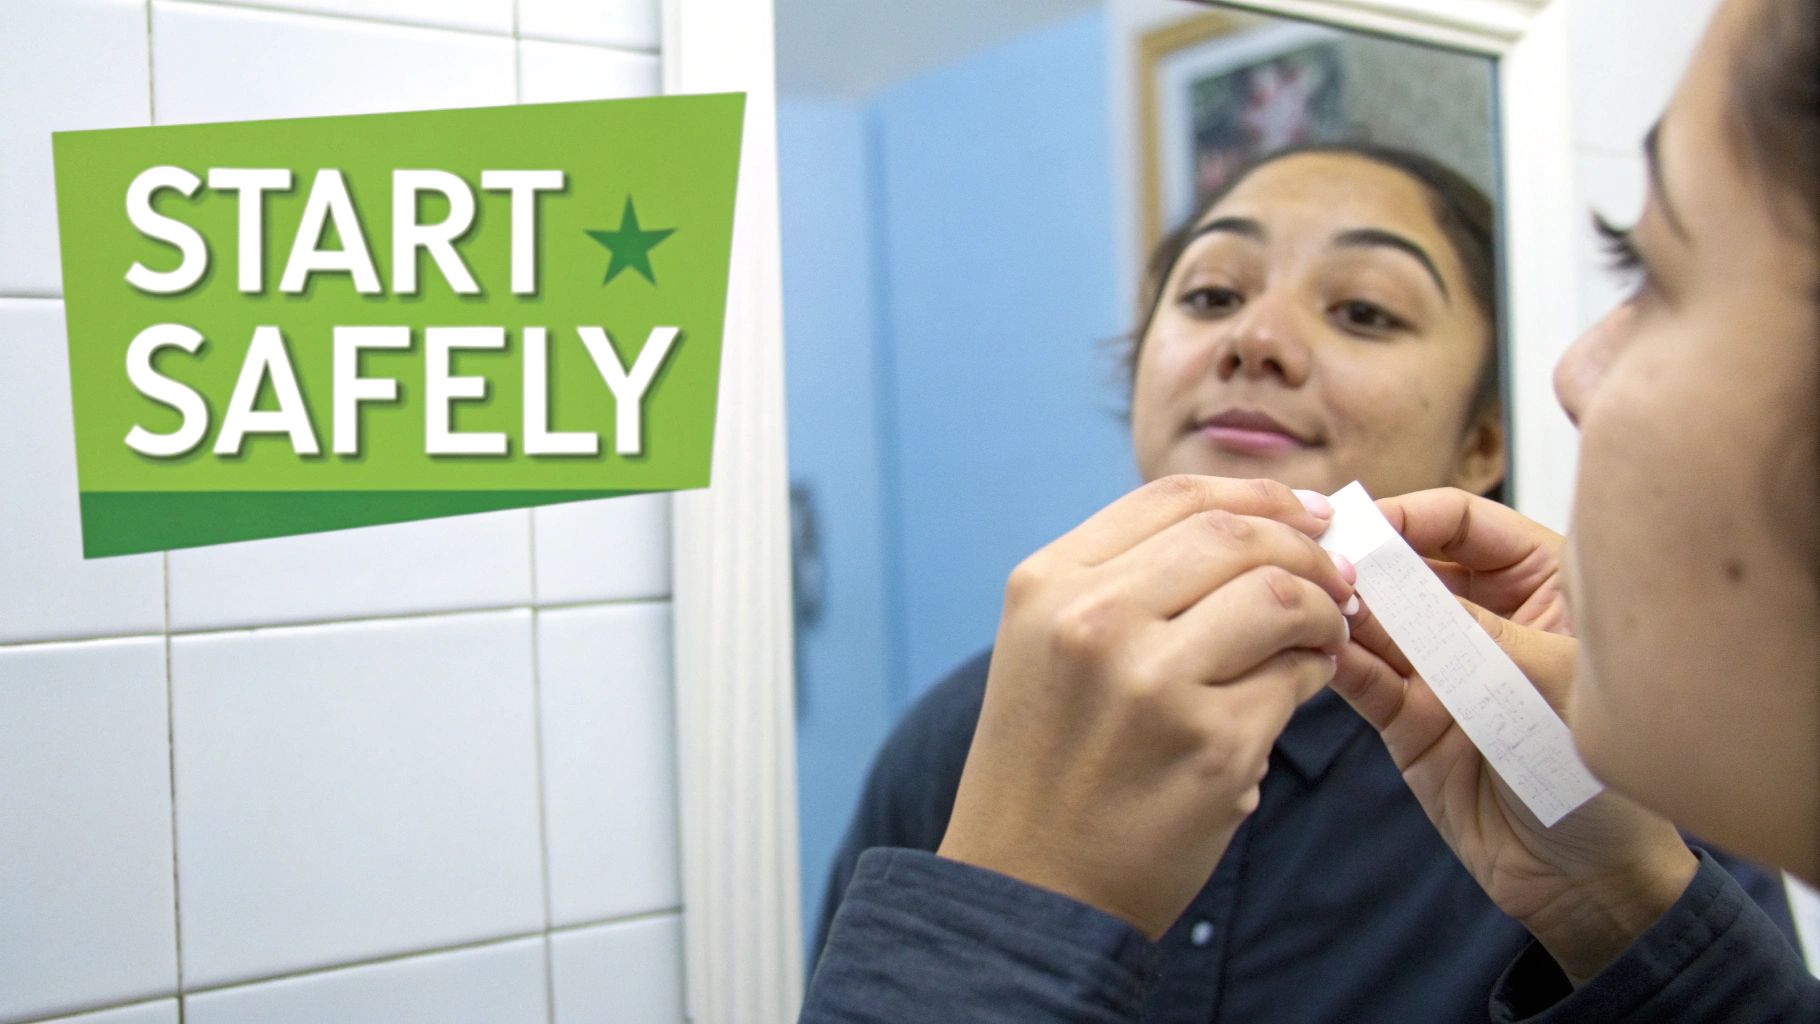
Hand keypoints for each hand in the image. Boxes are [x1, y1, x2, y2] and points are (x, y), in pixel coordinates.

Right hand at [937, 476, 1354, 939]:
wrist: (1030, 890)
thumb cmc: (1050, 764)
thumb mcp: (1048, 645)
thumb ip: (1127, 579)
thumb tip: (1255, 525)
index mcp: (1048, 583)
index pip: (1175, 496)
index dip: (1259, 494)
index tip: (1307, 509)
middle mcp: (1092, 621)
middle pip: (1236, 536)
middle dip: (1305, 546)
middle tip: (1337, 571)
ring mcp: (1152, 683)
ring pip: (1279, 596)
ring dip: (1322, 607)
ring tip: (1324, 630)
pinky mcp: (1211, 746)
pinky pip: (1296, 678)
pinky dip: (1315, 673)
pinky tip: (1301, 687)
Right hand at [1333, 493, 1695, 985]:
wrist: (1588, 883)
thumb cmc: (1609, 781)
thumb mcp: (1552, 686)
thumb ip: (1473, 629)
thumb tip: (1397, 580)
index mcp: (1542, 586)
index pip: (1464, 522)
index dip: (1413, 515)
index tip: (1366, 523)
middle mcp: (1486, 618)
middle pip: (1410, 565)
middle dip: (1366, 559)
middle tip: (1319, 556)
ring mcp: (1442, 669)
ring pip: (1380, 620)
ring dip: (1346, 609)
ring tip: (1311, 601)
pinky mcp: (1408, 719)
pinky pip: (1365, 679)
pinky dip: (1340, 663)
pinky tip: (1320, 650)